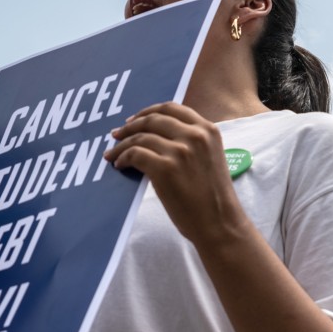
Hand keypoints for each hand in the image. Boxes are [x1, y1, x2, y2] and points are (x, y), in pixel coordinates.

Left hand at [104, 102, 238, 242]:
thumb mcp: (210, 158)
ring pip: (140, 136)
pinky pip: (135, 154)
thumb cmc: (215, 197)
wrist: (220, 223)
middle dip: (131, 125)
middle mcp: (195, 135)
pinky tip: (120, 165)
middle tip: (117, 134)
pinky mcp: (165, 168)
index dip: (148, 111)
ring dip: (121, 144)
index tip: (135, 120)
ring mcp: (180, 151)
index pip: (172, 108)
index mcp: (208, 130)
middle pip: (153, 119)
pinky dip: (123, 158)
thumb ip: (192, 142)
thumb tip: (157, 137)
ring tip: (113, 153)